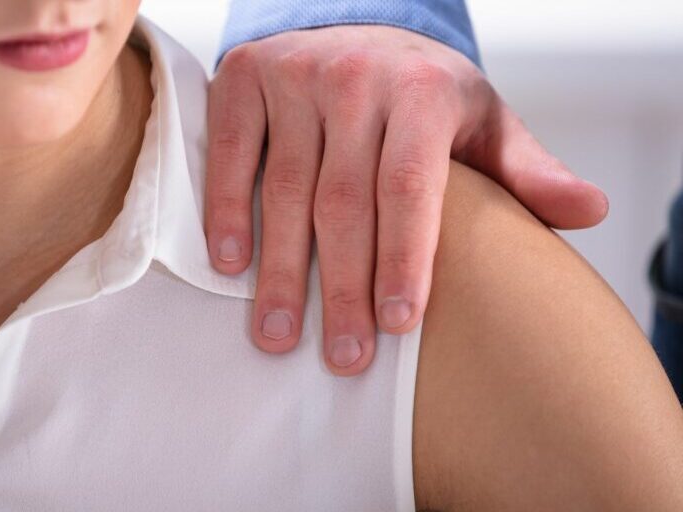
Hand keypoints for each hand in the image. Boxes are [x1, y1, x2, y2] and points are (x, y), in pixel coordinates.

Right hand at [203, 25, 607, 375]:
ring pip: (284, 187)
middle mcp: (356, 78)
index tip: (396, 326)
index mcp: (423, 92)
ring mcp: (295, 74)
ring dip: (279, 269)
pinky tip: (231, 265)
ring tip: (278, 335)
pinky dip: (225, 210)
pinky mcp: (244, 76)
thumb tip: (589, 213)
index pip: (411, 188)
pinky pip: (232, 153)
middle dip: (340, 287)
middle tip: (341, 357)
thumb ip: (529, 171)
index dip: (402, 260)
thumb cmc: (421, 95)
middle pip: (344, 200)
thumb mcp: (483, 124)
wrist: (356, 28)